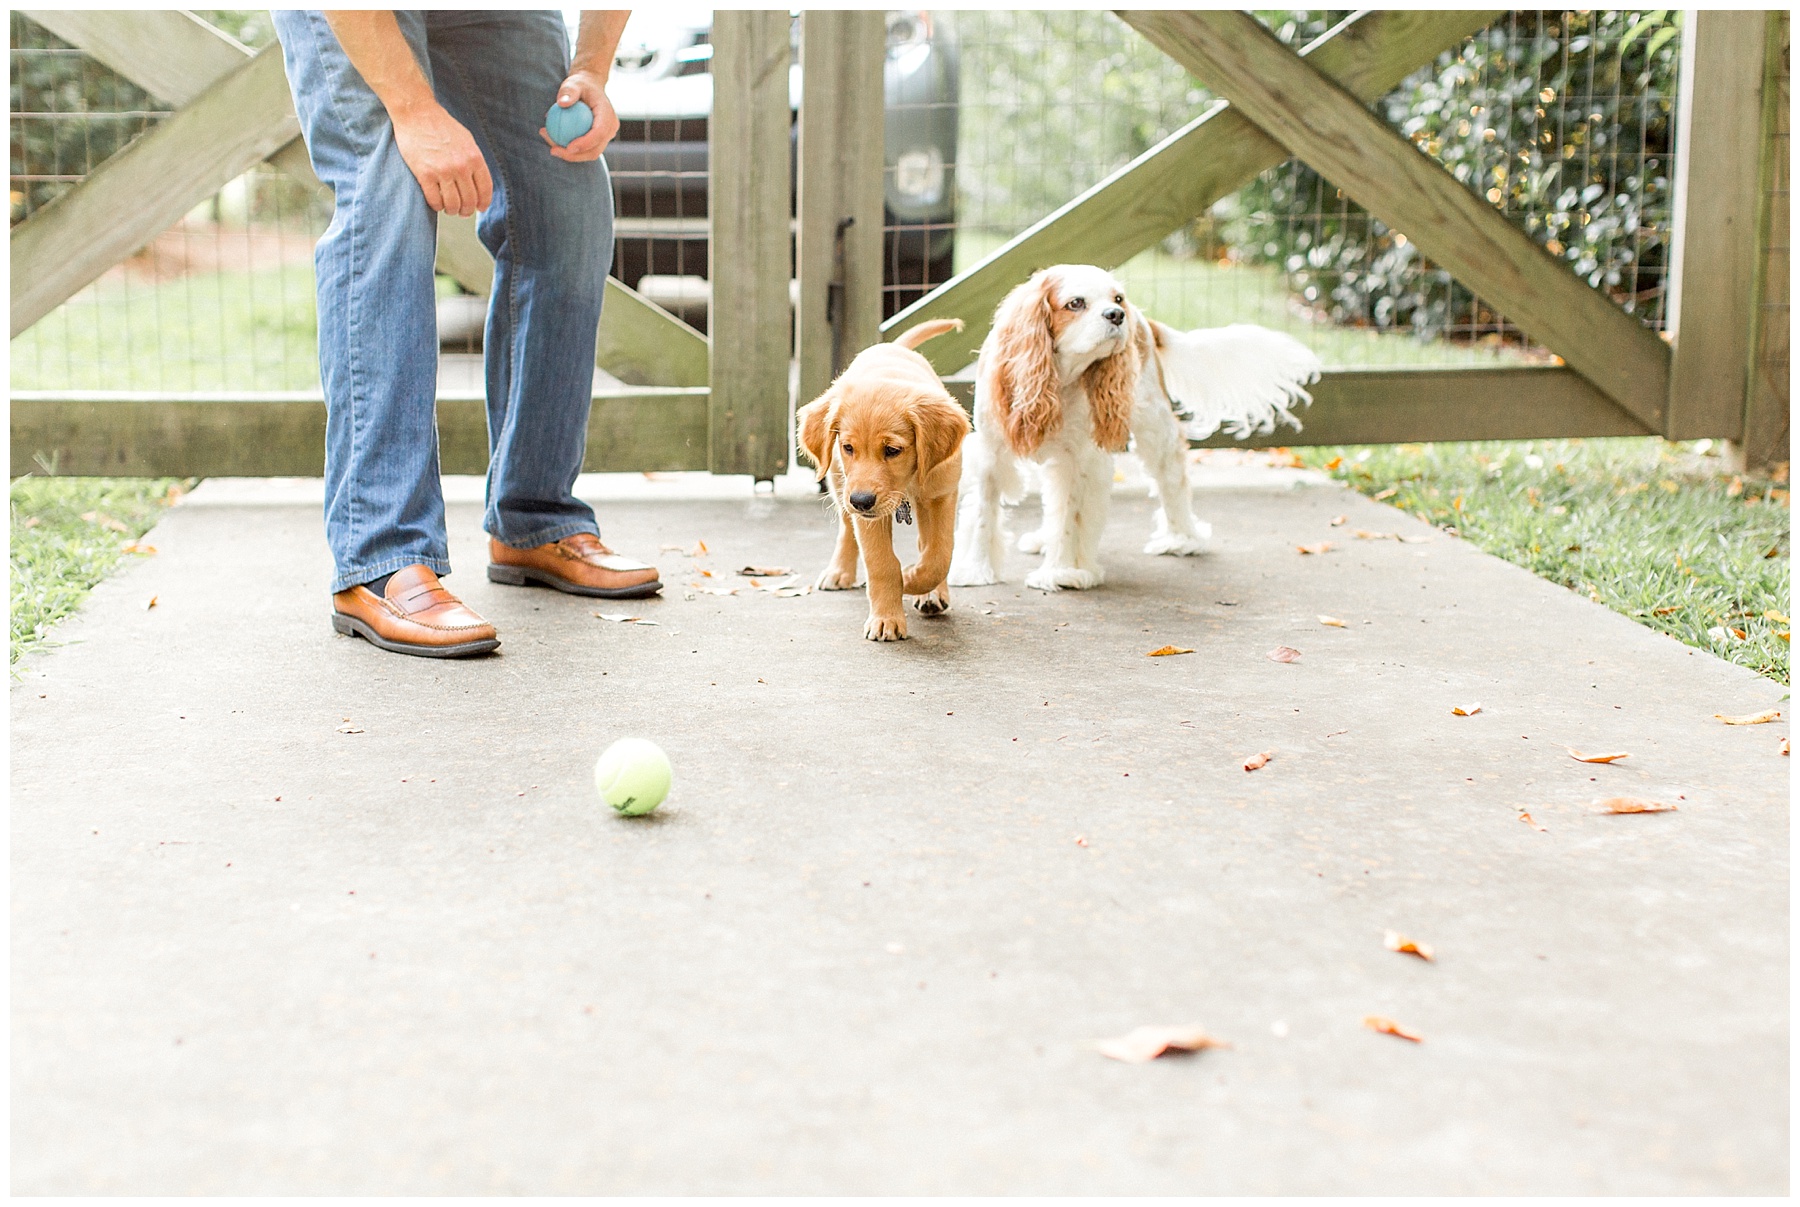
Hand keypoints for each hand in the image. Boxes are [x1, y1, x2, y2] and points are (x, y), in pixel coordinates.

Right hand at [391, 101, 492, 215]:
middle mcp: (461, 166)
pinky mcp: (424, 174)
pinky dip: (437, 206)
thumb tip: (479, 183)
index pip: (485, 189)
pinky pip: (434, 200)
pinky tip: (436, 202)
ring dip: (452, 210)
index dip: (483, 203)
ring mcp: (443, 171)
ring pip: (452, 204)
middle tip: (462, 211)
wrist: (417, 113)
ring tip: (449, 208)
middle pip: (469, 201)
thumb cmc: (441, 125)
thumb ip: (474, 160)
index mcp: (474, 158)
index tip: (480, 208)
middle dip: (466, 210)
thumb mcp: (467, 140)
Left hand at [541, 69, 619, 161]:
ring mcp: (606, 136)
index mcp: (608, 115)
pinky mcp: (598, 140)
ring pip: (590, 153)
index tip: (567, 147)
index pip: (599, 133)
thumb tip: (561, 103)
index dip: (585, 143)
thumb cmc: (580, 84)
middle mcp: (610, 128)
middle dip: (575, 156)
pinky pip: (585, 150)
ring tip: (551, 148)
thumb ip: (568, 91)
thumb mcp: (573, 83)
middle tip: (553, 151)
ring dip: (570, 155)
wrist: (590, 87)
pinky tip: (553, 144)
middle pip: (595, 149)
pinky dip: (570, 150)